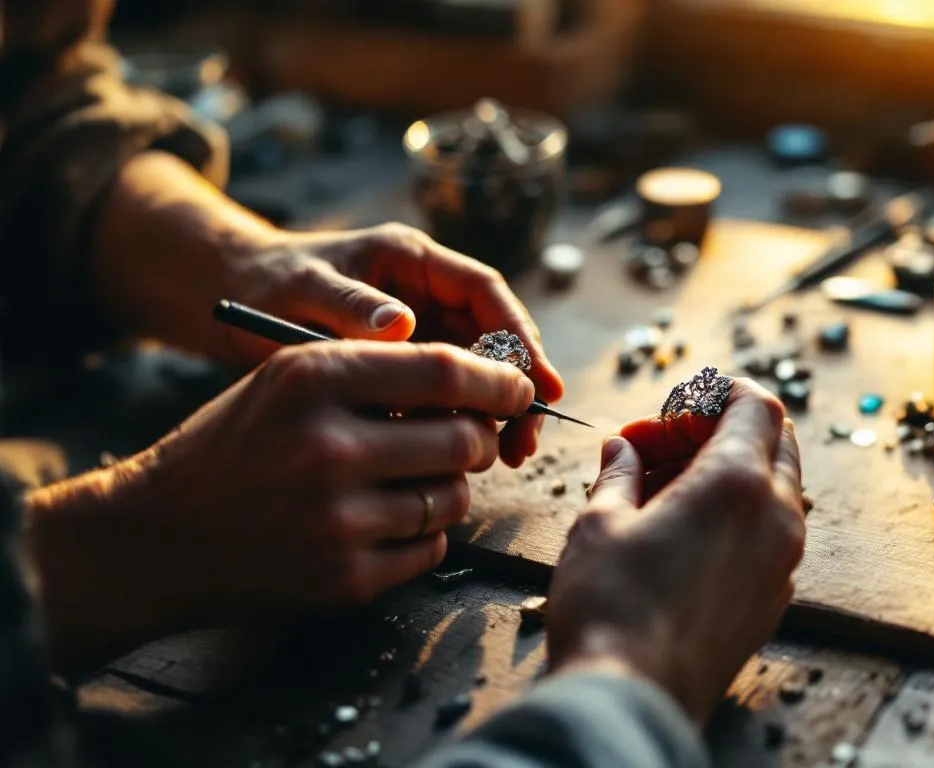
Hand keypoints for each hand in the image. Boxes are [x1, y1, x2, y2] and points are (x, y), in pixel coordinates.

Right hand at [26, 341, 532, 670]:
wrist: (156, 537)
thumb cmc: (233, 448)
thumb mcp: (286, 381)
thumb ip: (374, 372)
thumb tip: (478, 382)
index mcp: (313, 379)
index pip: (444, 371)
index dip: (497, 380)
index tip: (517, 387)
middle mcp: (328, 446)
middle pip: (463, 439)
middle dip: (479, 438)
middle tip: (470, 439)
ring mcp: (338, 519)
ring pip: (453, 498)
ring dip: (448, 488)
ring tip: (409, 481)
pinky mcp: (345, 577)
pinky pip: (430, 548)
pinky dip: (422, 535)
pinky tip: (382, 523)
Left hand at [225, 222, 562, 466]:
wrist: (228, 295)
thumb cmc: (263, 281)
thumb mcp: (301, 287)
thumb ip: (350, 304)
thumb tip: (401, 325)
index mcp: (411, 259)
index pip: (485, 292)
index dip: (519, 335)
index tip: (537, 381)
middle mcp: (424, 292)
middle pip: (492, 336)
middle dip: (515, 384)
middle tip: (527, 435)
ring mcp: (417, 329)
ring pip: (474, 370)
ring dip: (493, 410)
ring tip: (509, 455)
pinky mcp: (401, 364)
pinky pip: (442, 394)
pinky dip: (458, 421)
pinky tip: (464, 455)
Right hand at [544, 380, 804, 724]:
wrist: (633, 699)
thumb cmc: (610, 608)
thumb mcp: (599, 522)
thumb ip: (619, 472)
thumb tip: (622, 448)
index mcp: (737, 484)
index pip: (756, 403)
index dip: (712, 393)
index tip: (669, 409)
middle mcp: (776, 517)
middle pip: (775, 439)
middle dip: (718, 428)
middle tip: (657, 448)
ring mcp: (783, 562)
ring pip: (775, 487)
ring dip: (726, 471)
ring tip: (659, 491)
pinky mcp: (774, 598)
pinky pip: (771, 533)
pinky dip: (736, 514)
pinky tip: (681, 532)